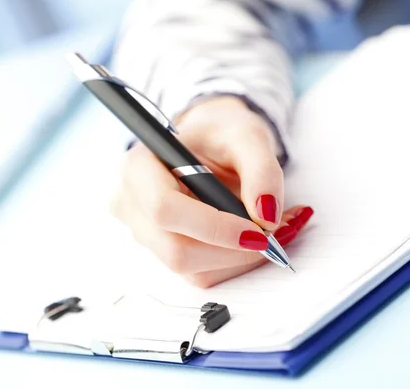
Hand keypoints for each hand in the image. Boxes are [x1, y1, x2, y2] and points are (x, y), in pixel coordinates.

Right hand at [111, 96, 312, 286]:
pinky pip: (203, 274)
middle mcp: (133, 204)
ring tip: (275, 229)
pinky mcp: (165, 252)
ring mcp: (146, 233)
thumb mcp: (247, 136)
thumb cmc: (221, 135)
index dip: (213, 227)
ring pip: (192, 269)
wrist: (212, 145)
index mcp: (139, 167)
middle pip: (176, 250)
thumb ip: (262, 171)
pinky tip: (256, 237)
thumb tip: (267, 218)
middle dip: (232, 251)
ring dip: (240, 258)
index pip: (165, 210)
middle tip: (276, 235)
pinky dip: (237, 261)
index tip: (259, 231)